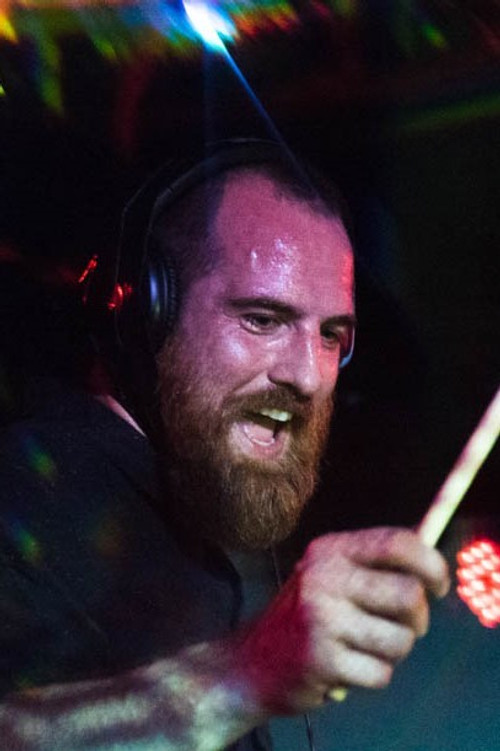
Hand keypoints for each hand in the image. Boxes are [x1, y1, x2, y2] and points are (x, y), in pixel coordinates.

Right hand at [236, 527, 449, 714]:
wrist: (253, 661)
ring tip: (364, 648)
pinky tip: (347, 668)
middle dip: (418, 618)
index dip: (431, 563)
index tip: (440, 585)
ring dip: (393, 652)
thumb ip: (374, 565)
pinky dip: (373, 676)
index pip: (396, 543)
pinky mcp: (322, 659)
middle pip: (409, 594)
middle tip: (403, 627)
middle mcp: (324, 577)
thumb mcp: (331, 575)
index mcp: (331, 550)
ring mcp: (322, 618)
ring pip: (401, 640)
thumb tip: (430, 556)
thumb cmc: (307, 616)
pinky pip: (382, 673)